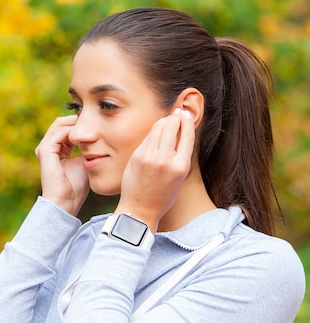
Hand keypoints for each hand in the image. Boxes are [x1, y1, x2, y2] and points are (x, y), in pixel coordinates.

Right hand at [35, 115, 89, 215]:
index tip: (98, 124)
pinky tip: (84, 135)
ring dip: (76, 123)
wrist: (66, 201)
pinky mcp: (45, 150)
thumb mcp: (84, 163)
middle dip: (78, 120)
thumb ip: (87, 150)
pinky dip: (72, 131)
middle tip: (95, 121)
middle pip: (62, 123)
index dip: (81, 124)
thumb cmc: (76, 187)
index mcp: (57, 150)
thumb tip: (98, 140)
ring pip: (60, 124)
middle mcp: (48, 147)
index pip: (66, 128)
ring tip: (90, 126)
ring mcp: (45, 148)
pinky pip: (59, 133)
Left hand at [116, 109, 195, 231]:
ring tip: (167, 119)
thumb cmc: (162, 195)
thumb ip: (180, 156)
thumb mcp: (179, 177)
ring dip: (164, 120)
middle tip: (177, 113)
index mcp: (180, 167)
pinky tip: (156, 130)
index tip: (186, 115)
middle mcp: (165, 160)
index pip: (187, 134)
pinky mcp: (137, 156)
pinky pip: (147, 138)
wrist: (140, 209)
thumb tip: (181, 131)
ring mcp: (149, 157)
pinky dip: (153, 131)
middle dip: (175, 116)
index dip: (187, 121)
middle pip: (172, 126)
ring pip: (158, 128)